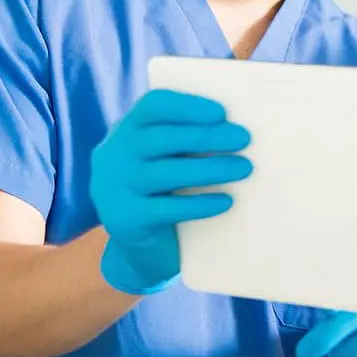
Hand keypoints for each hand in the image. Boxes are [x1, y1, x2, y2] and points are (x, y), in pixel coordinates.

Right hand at [90, 89, 252, 294]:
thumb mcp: (168, 160)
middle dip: (206, 136)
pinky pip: (167, 209)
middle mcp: (113, 156)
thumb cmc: (166, 192)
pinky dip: (200, 203)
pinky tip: (226, 201)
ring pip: (166, 173)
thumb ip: (186, 141)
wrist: (141, 249)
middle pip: (161, 138)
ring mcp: (113, 188)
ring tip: (244, 168)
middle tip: (243, 139)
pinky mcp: (124, 220)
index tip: (221, 113)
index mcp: (126, 131)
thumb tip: (235, 126)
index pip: (153, 106)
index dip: (187, 106)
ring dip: (210, 168)